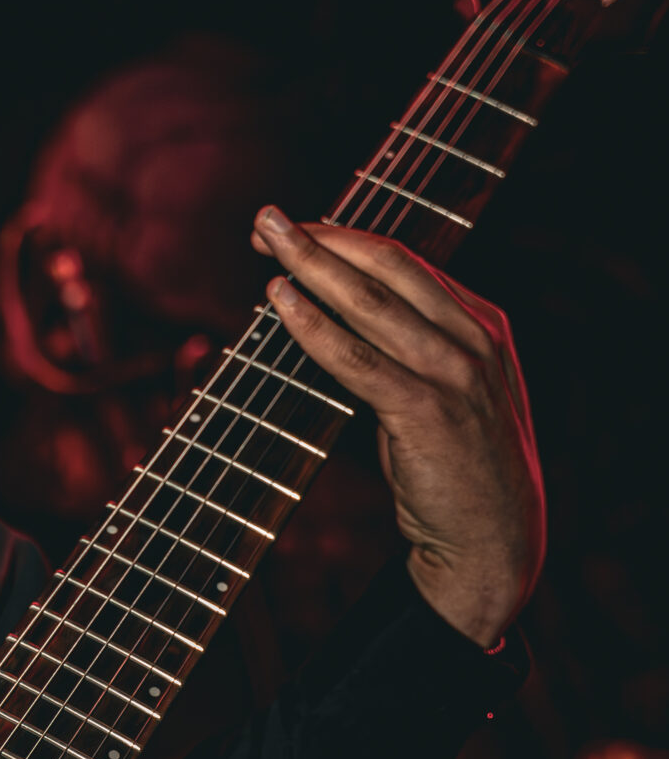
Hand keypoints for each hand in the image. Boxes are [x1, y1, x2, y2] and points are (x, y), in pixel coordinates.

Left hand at [251, 208, 544, 646]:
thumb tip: (339, 315)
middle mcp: (474, 339)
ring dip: (311, 266)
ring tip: (264, 243)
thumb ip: (411, 349)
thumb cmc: (457, 467)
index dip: (344, 239)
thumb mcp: (448, 391)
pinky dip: (314, 327)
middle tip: (266, 220)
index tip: (294, 230)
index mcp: (482, 324)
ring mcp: (455, 374)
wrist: (494, 538)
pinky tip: (280, 305)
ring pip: (370, 304)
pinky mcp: (428, 413)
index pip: (406, 263)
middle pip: (387, 268)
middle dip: (321, 236)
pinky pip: (359, 360)